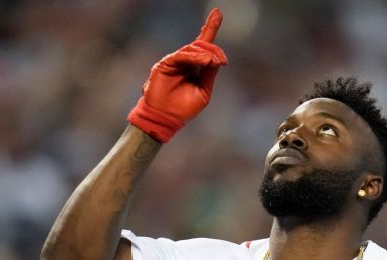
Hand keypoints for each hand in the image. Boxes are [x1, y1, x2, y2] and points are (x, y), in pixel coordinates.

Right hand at [128, 8, 226, 142]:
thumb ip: (209, 74)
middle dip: (214, 49)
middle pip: (201, 44)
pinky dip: (194, 57)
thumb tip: (215, 58)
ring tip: (215, 62)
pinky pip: (181, 56)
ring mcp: (174, 61)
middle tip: (222, 60)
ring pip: (192, 49)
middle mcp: (184, 61)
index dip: (210, 27)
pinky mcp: (164, 64)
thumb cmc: (184, 109)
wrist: (166, 120)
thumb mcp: (204, 91)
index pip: (204, 44)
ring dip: (206, 54)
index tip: (217, 12)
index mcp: (195, 67)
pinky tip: (205, 61)